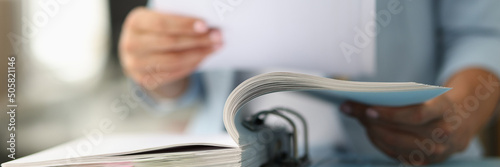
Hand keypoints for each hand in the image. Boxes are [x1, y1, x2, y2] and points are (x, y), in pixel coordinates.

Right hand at [119, 7, 222, 97]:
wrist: (137, 49)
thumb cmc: (154, 29)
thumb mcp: (158, 18)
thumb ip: (176, 20)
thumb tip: (206, 25)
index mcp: (135, 22)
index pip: (162, 24)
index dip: (184, 25)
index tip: (205, 25)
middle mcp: (131, 44)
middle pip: (170, 43)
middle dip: (197, 40)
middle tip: (217, 37)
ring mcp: (135, 64)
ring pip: (174, 61)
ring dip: (198, 54)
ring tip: (215, 47)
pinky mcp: (144, 79)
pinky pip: (174, 73)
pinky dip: (192, 65)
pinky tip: (203, 57)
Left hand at [340, 69, 499, 164]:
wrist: (461, 122)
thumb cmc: (434, 103)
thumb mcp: (425, 93)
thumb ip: (400, 95)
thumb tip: (362, 97)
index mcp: (445, 109)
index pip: (416, 115)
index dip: (390, 114)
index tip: (368, 108)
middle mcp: (443, 133)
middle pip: (401, 131)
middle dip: (373, 121)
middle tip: (352, 109)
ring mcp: (436, 151)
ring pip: (396, 144)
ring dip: (372, 131)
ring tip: (358, 118)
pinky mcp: (425, 162)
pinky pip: (396, 154)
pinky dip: (379, 141)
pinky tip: (370, 130)